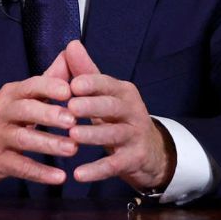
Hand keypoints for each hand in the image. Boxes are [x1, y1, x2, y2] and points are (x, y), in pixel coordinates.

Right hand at [0, 55, 77, 187]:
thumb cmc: (1, 119)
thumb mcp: (19, 98)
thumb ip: (47, 79)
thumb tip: (71, 52)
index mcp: (10, 94)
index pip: (29, 86)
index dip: (48, 87)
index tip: (69, 90)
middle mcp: (1, 113)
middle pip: (24, 110)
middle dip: (48, 114)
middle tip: (72, 120)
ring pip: (22, 139)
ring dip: (48, 144)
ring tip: (72, 149)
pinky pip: (19, 166)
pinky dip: (39, 173)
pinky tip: (59, 177)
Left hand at [62, 41, 175, 191]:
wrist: (150, 151)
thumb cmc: (118, 117)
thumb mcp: (105, 94)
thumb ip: (86, 72)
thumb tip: (71, 44)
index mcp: (123, 92)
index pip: (107, 84)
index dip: (91, 83)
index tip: (73, 84)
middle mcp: (132, 111)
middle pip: (112, 107)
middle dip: (92, 106)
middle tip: (70, 107)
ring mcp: (135, 136)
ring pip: (113, 134)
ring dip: (93, 135)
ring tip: (72, 136)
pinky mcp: (134, 159)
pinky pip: (114, 165)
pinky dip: (96, 170)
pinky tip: (78, 174)